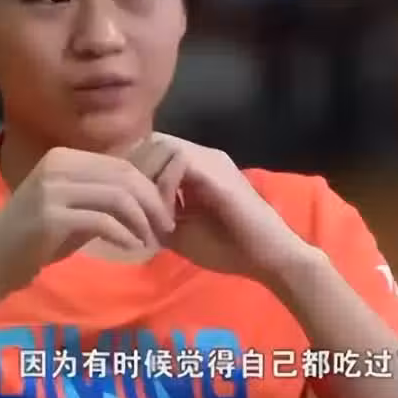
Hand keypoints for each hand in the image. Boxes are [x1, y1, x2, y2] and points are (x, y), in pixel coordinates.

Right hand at [0, 147, 175, 298]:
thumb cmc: (35, 238)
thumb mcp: (73, 208)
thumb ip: (104, 197)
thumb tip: (150, 195)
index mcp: (65, 158)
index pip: (121, 165)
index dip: (149, 189)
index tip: (163, 214)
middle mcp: (58, 165)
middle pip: (124, 177)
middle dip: (152, 203)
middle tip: (165, 228)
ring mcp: (52, 188)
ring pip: (117, 196)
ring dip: (141, 220)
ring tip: (150, 240)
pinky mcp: (51, 215)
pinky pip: (102, 221)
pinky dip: (124, 235)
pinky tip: (131, 248)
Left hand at [130, 134, 311, 285]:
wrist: (269, 257)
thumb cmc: (229, 248)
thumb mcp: (181, 233)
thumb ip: (156, 217)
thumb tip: (127, 214)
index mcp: (196, 168)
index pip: (152, 149)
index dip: (135, 172)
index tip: (129, 207)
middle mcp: (204, 156)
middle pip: (154, 140)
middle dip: (138, 172)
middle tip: (135, 208)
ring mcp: (212, 160)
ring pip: (163, 145)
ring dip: (150, 178)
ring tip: (152, 214)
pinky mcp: (218, 172)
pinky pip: (179, 162)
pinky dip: (165, 187)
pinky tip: (168, 217)